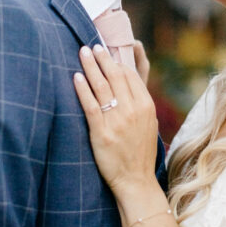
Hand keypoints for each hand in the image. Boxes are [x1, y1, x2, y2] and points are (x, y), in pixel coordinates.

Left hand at [74, 44, 158, 197]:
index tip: (107, 53)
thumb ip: (140, 104)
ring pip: (102, 86)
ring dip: (91, 66)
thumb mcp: (148, 125)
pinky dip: (82, 89)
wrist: (136, 180)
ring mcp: (117, 120)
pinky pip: (90, 105)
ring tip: (82, 53)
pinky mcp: (102, 132)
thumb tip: (128, 85)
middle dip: (102, 58)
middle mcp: (133, 110)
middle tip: (92, 45)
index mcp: (146, 106)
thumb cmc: (140, 153)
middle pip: (115, 76)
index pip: (130, 76)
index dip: (117, 61)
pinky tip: (76, 77)